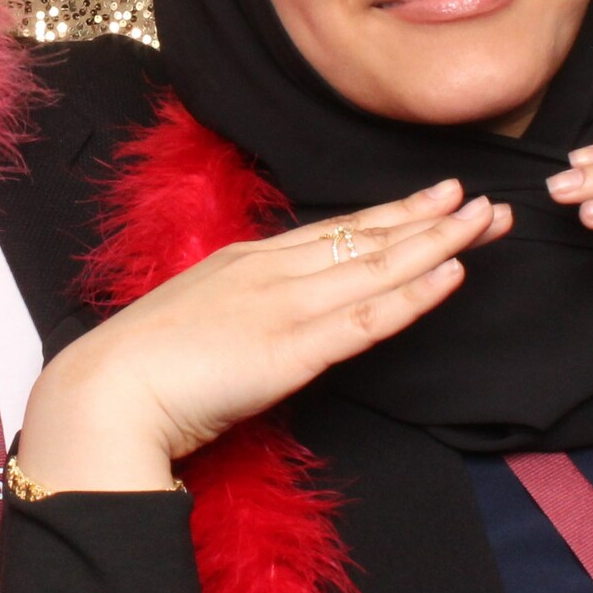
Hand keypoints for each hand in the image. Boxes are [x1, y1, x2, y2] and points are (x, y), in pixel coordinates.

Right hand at [16, 181, 511, 490]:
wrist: (106, 392)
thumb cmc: (141, 369)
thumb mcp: (197, 321)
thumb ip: (238, 314)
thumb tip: (264, 322)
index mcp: (246, 263)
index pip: (334, 234)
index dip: (390, 216)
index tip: (434, 200)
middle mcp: (272, 272)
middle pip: (367, 239)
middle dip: (431, 219)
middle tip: (485, 200)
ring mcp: (285, 307)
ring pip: (378, 268)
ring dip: (438, 244)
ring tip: (486, 223)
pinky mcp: (293, 350)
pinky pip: (368, 319)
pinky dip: (414, 295)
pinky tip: (449, 275)